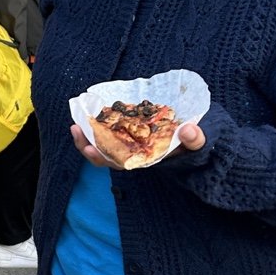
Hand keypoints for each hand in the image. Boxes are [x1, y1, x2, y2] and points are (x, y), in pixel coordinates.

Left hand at [70, 121, 206, 167]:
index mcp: (147, 160)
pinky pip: (112, 132)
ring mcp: (133, 145)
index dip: (104, 158)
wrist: (199, 139)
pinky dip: (101, 124)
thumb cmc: (196, 144)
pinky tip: (92, 111)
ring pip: (105, 145)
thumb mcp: (199, 142)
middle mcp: (136, 155)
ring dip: (89, 136)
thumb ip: (195, 139)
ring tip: (76, 123)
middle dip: (88, 146)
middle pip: (106, 156)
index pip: (121, 163)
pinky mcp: (133, 133)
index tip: (91, 151)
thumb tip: (189, 130)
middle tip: (76, 130)